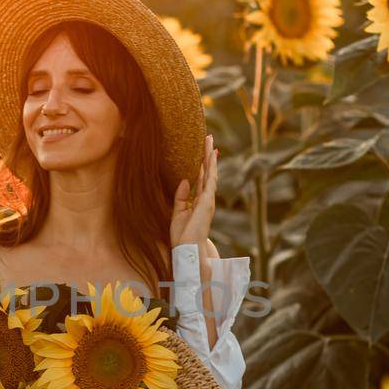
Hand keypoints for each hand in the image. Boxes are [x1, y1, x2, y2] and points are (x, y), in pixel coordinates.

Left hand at [170, 134, 218, 261]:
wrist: (187, 249)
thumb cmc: (182, 236)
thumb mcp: (177, 212)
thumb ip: (181, 197)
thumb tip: (185, 181)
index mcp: (198, 202)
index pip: (201, 179)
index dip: (201, 165)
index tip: (202, 152)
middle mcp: (205, 198)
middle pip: (207, 172)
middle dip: (208, 156)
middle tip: (209, 139)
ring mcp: (208, 199)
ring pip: (211, 172)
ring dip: (210, 156)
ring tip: (210, 141)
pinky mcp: (208, 201)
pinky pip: (210, 179)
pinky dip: (211, 167)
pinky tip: (211, 155)